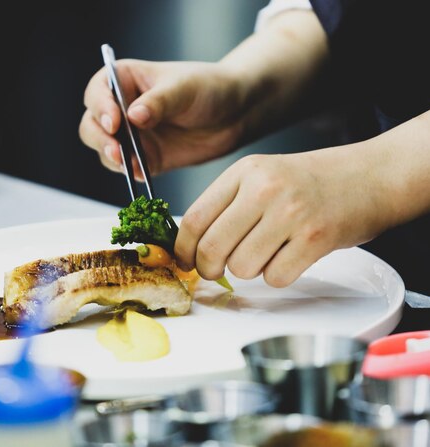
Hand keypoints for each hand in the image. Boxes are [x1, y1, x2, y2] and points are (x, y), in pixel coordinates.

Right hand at [79, 59, 245, 178]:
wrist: (235, 114)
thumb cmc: (209, 88)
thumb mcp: (184, 89)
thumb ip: (158, 102)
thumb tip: (133, 116)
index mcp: (125, 80)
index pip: (98, 92)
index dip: (100, 107)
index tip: (114, 121)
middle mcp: (122, 108)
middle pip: (92, 124)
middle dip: (99, 138)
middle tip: (116, 149)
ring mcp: (132, 136)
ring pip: (105, 149)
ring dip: (111, 158)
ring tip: (127, 162)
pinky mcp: (145, 158)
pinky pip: (127, 169)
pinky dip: (130, 173)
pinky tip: (141, 172)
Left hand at [174, 149, 392, 287]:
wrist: (369, 176)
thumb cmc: (310, 181)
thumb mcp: (261, 176)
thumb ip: (226, 204)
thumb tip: (191, 245)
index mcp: (244, 172)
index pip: (195, 218)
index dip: (183, 249)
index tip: (185, 261)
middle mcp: (264, 189)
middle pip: (212, 248)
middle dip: (208, 269)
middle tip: (215, 270)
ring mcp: (291, 213)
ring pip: (242, 267)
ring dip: (249, 270)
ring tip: (267, 252)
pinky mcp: (315, 238)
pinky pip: (276, 277)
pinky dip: (278, 276)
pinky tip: (288, 256)